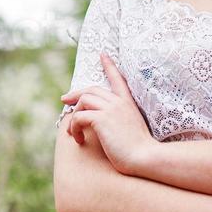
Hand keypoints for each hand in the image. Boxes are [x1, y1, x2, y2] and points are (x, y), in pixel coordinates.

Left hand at [59, 52, 156, 175]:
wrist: (146, 157)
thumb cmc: (140, 151)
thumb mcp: (131, 129)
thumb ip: (120, 121)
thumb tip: (103, 123)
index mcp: (128, 103)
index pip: (118, 79)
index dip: (109, 66)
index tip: (102, 54)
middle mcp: (119, 102)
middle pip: (92, 89)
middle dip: (76, 94)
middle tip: (64, 100)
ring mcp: (111, 109)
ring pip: (83, 100)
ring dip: (73, 116)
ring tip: (74, 132)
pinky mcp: (102, 119)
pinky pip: (78, 117)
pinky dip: (74, 127)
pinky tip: (79, 139)